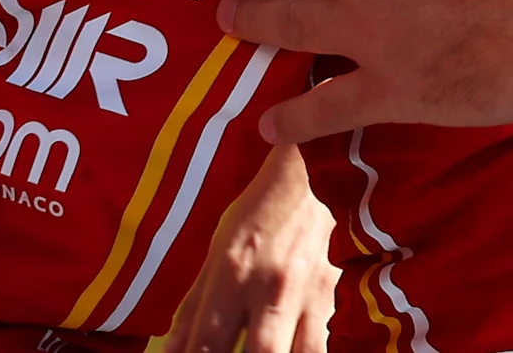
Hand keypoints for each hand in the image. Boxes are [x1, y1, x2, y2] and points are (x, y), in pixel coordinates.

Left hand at [157, 142, 332, 352]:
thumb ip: (194, 306)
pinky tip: (296, 347)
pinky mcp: (339, 294)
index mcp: (233, 275)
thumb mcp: (217, 252)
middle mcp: (272, 288)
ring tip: (268, 352)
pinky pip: (328, 342)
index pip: (207, 343)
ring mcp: (311, 294)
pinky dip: (311, 351)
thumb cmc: (260, 213)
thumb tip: (172, 350)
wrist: (315, 178)